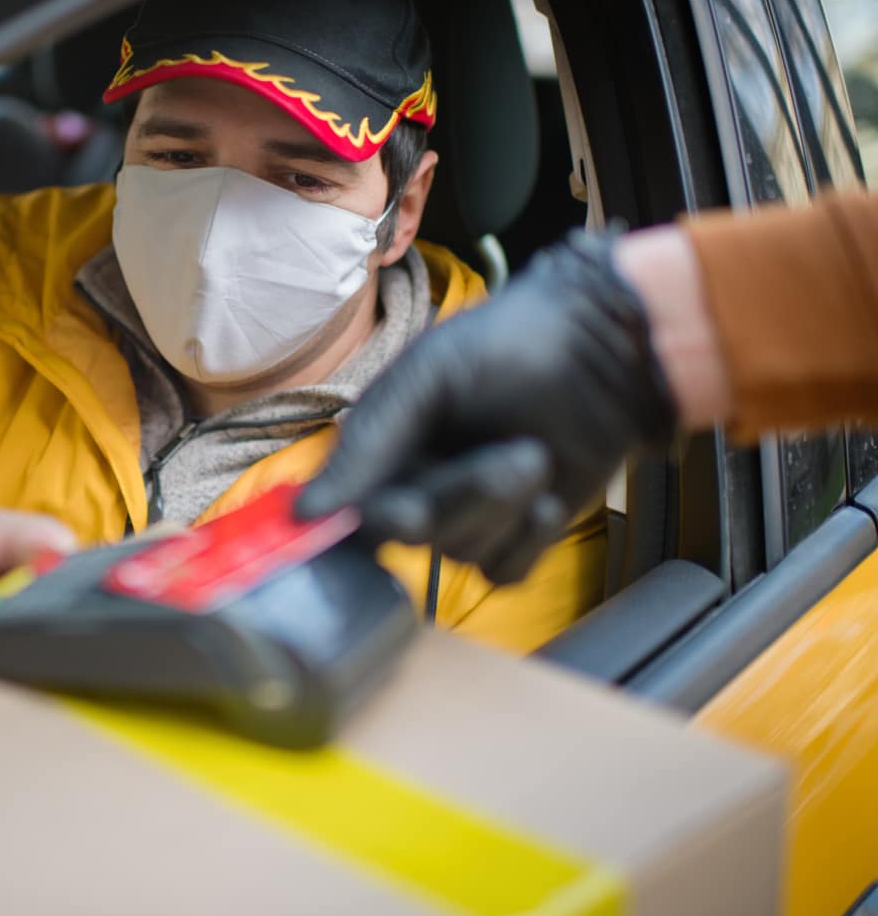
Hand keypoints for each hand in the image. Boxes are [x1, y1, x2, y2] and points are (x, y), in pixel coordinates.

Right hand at [297, 234, 676, 583]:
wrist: (610, 351)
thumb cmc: (513, 344)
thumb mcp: (427, 375)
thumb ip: (369, 440)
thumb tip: (306, 513)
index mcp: (381, 445)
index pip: (348, 507)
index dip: (366, 520)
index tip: (407, 510)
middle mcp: (415, 484)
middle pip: (410, 532)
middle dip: (464, 495)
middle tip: (518, 454)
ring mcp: (466, 515)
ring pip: (460, 550)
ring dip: (506, 505)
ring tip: (538, 453)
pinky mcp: (516, 539)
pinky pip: (503, 571)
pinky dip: (529, 537)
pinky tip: (550, 495)